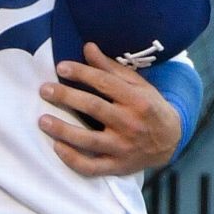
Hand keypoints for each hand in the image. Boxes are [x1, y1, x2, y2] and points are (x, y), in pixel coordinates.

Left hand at [39, 42, 181, 176]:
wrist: (171, 141)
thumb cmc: (149, 108)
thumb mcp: (138, 86)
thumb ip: (111, 69)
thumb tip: (87, 47)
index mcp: (137, 100)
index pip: (105, 84)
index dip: (82, 74)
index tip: (61, 67)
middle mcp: (130, 124)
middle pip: (94, 108)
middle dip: (66, 97)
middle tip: (44, 89)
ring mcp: (122, 147)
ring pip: (89, 140)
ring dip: (63, 130)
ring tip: (42, 120)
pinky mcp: (116, 166)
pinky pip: (90, 166)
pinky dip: (72, 159)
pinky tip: (56, 147)